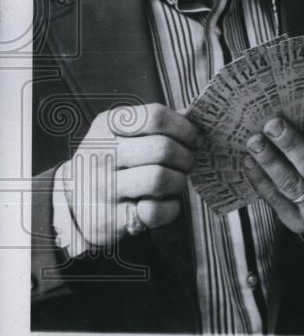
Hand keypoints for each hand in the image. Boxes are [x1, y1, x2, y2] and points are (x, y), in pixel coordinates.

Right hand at [64, 103, 197, 245]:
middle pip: (163, 148)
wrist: (75, 200)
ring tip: (176, 181)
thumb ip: (158, 124)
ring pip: (161, 178)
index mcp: (106, 126)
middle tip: (186, 163)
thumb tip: (197, 119)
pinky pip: (156, 211)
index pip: (156, 116)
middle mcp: (100, 154)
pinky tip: (165, 202)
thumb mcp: (124, 133)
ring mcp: (102, 188)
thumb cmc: (113, 160)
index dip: (184, 128)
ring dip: (180, 181)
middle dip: (186, 156)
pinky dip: (171, 208)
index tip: (193, 138)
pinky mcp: (109, 219)